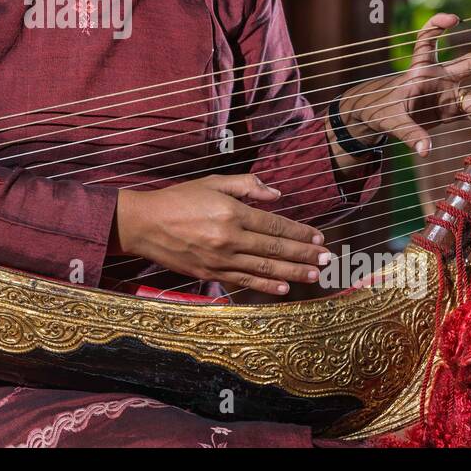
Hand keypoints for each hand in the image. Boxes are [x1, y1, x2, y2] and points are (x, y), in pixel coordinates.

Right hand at [113, 173, 333, 296]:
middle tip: (327, 259)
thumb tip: (276, 194)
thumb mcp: (212, 182)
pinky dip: (265, 285)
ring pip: (264, 268)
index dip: (299, 232)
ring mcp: (220, 259)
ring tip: (314, 275)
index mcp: (232, 212)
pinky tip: (283, 288)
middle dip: (304, 255)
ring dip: (292, 273)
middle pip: (275, 249)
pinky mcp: (210, 274)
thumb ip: (246, 186)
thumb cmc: (178, 199)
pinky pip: (244, 281)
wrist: (144, 224)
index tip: (318, 237)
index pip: (275, 225)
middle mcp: (230, 238)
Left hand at [336, 12, 470, 157]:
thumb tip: (425, 151)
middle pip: (470, 65)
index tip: (455, 19)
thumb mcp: (392, 121)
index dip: (438, 25)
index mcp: (421, 70)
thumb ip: (409, 134)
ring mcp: (448, 94)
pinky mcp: (451, 110)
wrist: (378, 119)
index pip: (428, 39)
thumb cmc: (381, 110)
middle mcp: (439, 77)